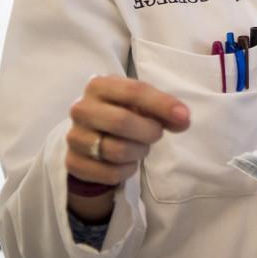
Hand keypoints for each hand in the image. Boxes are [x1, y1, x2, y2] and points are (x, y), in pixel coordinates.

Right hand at [66, 76, 190, 218]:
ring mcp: (74, 137)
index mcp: (100, 85)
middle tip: (157, 134)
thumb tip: (183, 119)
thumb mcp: (143, 104)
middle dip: (149, 131)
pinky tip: (128, 162)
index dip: (162, 105)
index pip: (135, 91)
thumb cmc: (124, 112)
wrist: (93, 137)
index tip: (183, 117)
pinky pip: (110, 172)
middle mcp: (81, 108)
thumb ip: (165, 109)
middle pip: (121, 121)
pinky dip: (127, 170)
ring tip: (141, 147)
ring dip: (139, 151)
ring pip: (116, 150)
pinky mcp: (72, 163)